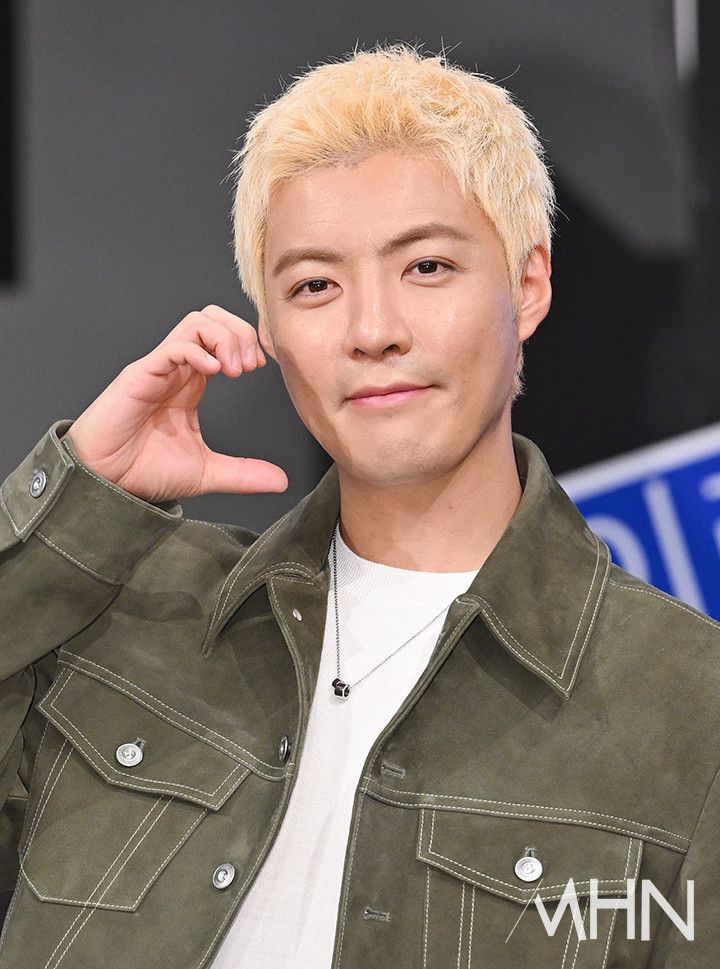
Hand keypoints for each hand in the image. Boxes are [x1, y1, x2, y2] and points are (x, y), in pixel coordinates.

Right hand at [64, 305, 287, 502]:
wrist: (106, 483)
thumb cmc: (145, 471)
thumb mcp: (208, 473)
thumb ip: (244, 474)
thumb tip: (281, 481)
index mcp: (193, 383)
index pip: (224, 339)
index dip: (247, 344)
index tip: (259, 368)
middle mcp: (178, 369)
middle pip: (213, 318)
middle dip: (240, 333)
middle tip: (250, 366)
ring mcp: (160, 368)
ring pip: (196, 323)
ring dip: (224, 338)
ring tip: (234, 369)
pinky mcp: (141, 375)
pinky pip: (173, 345)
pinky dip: (198, 351)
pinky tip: (213, 373)